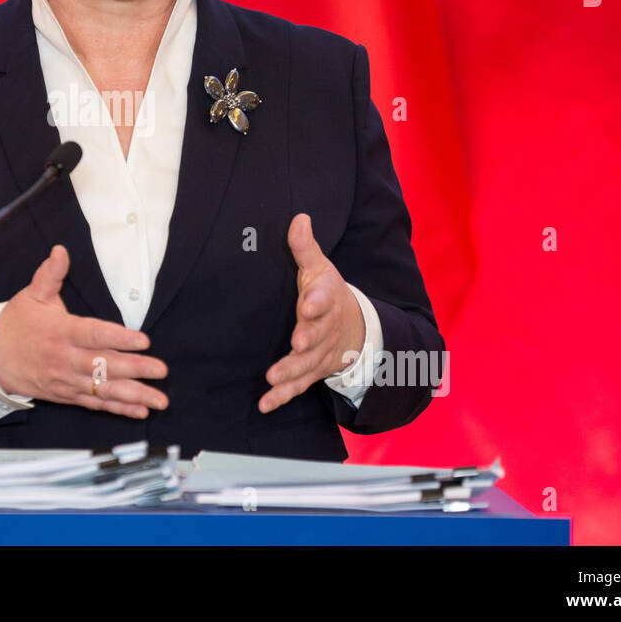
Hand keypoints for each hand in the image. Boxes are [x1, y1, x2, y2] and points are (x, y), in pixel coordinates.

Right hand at [0, 244, 168, 417]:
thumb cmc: (15, 324)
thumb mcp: (32, 295)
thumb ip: (50, 274)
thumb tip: (60, 251)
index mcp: (62, 331)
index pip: (94, 335)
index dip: (120, 339)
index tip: (143, 341)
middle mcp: (66, 359)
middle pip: (104, 365)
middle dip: (135, 370)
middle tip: (160, 370)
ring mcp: (67, 380)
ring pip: (103, 390)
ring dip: (133, 396)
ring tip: (157, 401)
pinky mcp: (66, 395)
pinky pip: (94, 404)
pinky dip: (117, 409)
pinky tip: (138, 412)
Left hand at [259, 213, 364, 412]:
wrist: (355, 328)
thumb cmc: (327, 293)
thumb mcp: (319, 268)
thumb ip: (305, 247)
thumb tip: (299, 218)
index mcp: (326, 300)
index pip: (322, 300)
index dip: (315, 303)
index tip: (306, 306)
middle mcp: (324, 330)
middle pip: (317, 335)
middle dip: (307, 339)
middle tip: (296, 343)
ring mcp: (319, 354)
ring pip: (306, 364)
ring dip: (291, 371)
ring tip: (273, 377)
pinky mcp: (310, 372)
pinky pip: (297, 386)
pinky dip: (282, 396)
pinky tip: (265, 404)